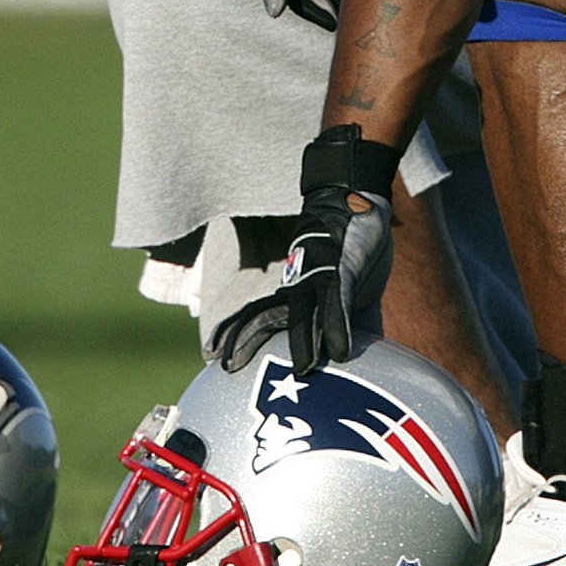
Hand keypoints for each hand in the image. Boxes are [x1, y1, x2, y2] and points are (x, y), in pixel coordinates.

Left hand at [212, 125, 397, 374]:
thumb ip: (346, 318)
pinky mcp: (341, 270)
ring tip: (303, 370)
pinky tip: (339, 350)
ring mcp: (318, 278)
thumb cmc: (347, 244)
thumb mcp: (348, 287)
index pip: (260, 318)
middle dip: (246, 341)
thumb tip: (349, 350)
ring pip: (303, 315)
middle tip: (225, 366)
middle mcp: (299, 287)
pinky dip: (337, 327)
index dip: (238, 336)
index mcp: (296, 293)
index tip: (213, 357)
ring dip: (301, 342)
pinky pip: (338, 303)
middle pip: (268, 318)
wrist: (352, 196)